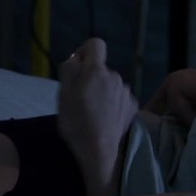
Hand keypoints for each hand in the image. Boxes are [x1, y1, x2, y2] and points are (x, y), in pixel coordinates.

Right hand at [58, 38, 138, 195]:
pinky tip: (104, 120)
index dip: (84, 52)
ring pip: (110, 85)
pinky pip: (119, 98)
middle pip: (101, 69)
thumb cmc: (76, 122)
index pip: (94, 44)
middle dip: (91, 78)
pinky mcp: (133, 106)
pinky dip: (112, 105)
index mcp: (96, 70)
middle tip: (80, 99)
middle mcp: (114, 76)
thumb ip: (69, 70)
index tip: (77, 69)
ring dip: (102, 92)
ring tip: (92, 113)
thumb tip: (75, 58)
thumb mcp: (62, 95)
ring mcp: (126, 92)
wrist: (99, 151)